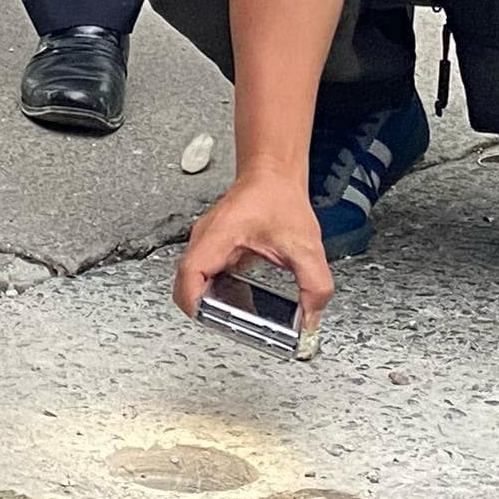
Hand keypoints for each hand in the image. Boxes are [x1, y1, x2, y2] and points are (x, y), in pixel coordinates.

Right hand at [174, 170, 331, 329]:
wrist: (273, 174)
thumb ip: (314, 285)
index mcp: (219, 235)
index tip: (211, 320)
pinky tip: (234, 300)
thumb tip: (310, 318)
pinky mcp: (212, 247)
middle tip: (225, 324)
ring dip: (205, 301)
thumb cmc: (280, 198)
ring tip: (231, 316)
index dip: (194, 302)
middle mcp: (206, 239)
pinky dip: (212, 291)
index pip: (189, 274)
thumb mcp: (305, 246)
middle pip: (184, 283)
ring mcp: (206, 242)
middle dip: (200, 309)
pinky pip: (202, 275)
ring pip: (191, 281)